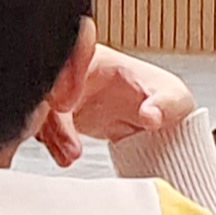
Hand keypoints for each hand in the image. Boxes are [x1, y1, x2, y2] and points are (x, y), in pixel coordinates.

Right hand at [41, 44, 196, 161]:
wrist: (153, 122)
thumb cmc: (162, 99)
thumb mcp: (174, 98)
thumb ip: (166, 104)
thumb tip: (151, 116)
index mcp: (97, 58)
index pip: (68, 57)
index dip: (61, 79)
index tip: (65, 106)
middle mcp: (74, 72)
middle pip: (48, 88)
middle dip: (54, 119)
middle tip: (71, 147)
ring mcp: (64, 93)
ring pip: (41, 109)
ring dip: (50, 135)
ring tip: (70, 156)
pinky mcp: (60, 116)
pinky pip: (43, 126)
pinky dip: (50, 143)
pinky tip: (65, 156)